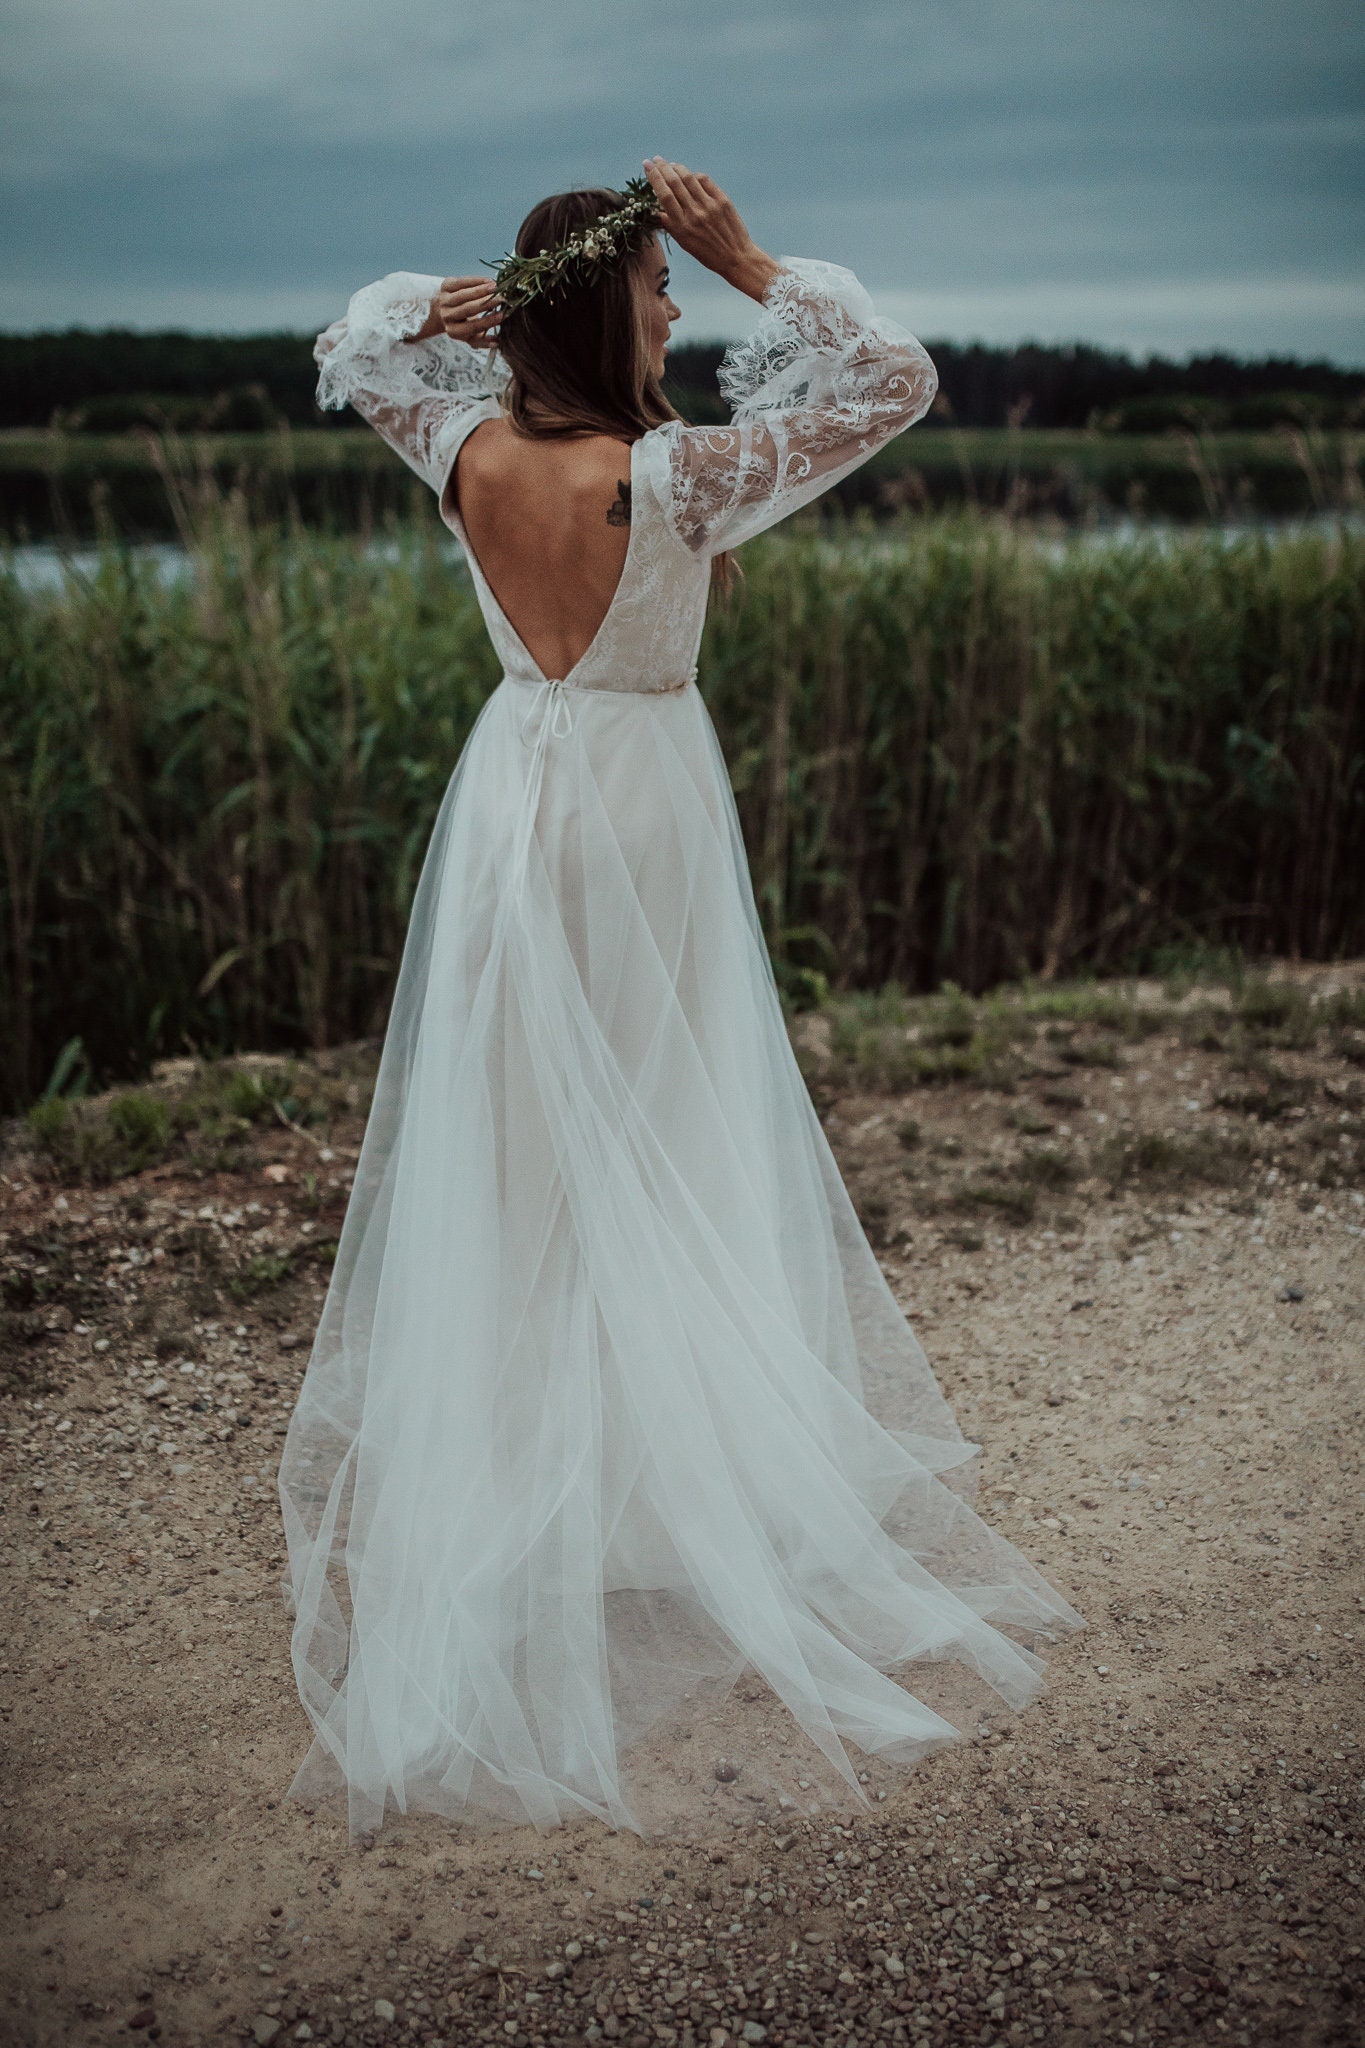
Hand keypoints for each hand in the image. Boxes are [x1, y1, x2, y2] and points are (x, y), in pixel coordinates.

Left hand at [438, 275, 500, 347]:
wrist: (445, 309)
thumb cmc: (465, 324)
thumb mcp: (472, 336)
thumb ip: (484, 341)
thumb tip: (497, 343)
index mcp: (453, 331)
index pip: (473, 327)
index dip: (489, 321)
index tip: (503, 315)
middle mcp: (447, 316)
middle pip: (468, 309)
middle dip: (487, 303)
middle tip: (502, 299)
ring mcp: (444, 300)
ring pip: (464, 294)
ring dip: (482, 290)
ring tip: (497, 287)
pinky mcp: (445, 286)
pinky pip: (462, 282)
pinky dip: (477, 281)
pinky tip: (489, 281)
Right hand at [642, 158, 780, 302]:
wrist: (736, 258)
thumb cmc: (707, 253)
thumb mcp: (684, 244)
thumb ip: (670, 225)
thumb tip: (655, 210)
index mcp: (682, 226)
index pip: (664, 195)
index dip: (654, 177)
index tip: (647, 166)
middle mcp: (694, 214)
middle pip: (674, 183)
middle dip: (662, 167)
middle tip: (656, 159)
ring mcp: (709, 206)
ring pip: (689, 178)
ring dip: (677, 168)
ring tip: (670, 164)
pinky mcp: (722, 200)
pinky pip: (705, 181)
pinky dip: (694, 175)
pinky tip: (689, 175)